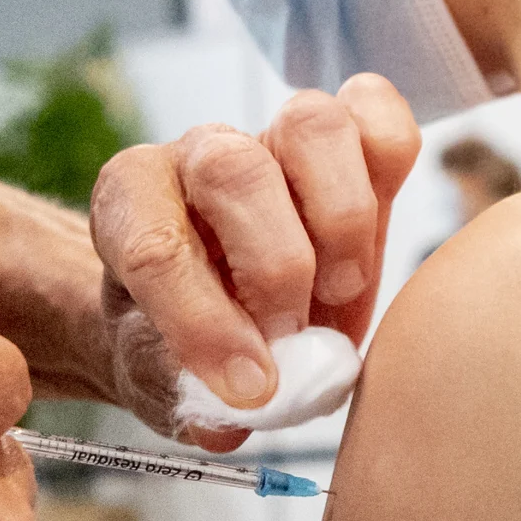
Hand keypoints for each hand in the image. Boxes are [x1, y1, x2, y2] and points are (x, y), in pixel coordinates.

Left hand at [88, 77, 422, 443]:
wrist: (210, 318)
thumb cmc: (180, 345)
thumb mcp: (167, 381)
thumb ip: (194, 394)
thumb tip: (241, 410)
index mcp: (130, 203)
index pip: (154, 244)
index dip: (205, 323)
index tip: (249, 388)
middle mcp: (197, 155)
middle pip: (233, 171)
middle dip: (275, 271)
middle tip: (293, 338)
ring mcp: (271, 135)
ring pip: (311, 126)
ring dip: (341, 221)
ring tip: (342, 289)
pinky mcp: (342, 135)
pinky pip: (376, 110)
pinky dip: (389, 158)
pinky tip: (374, 233)